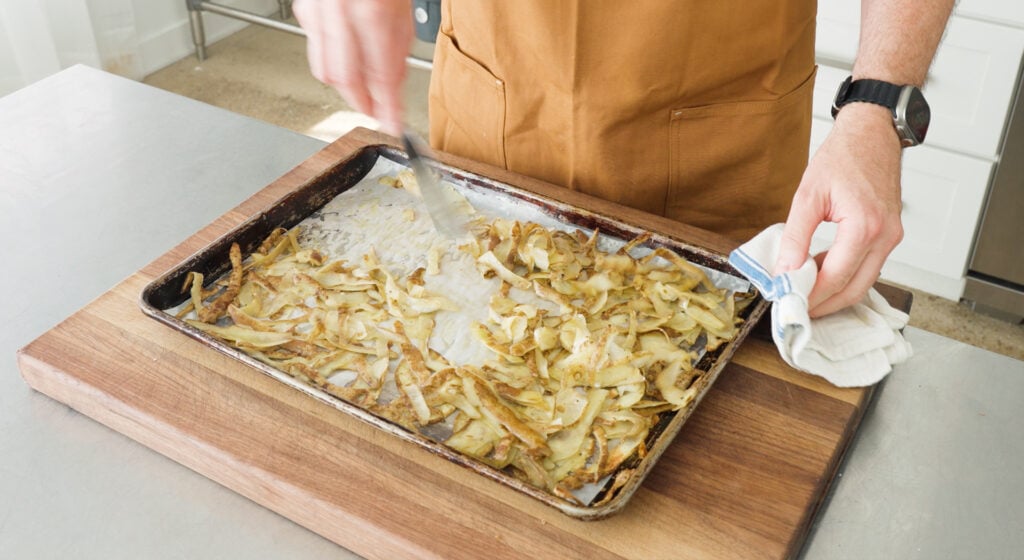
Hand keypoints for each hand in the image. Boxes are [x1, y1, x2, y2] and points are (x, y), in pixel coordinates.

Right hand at [293, 0, 412, 135]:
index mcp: (371, 10)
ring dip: (345, 84)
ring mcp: (316, 7)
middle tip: (378, 112)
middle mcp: (338, 10)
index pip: (379, 76)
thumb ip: (399, 46)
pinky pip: (314, 42)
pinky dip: (331, 56)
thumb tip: (393, 87)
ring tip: (365, 89)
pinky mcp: (305, 5)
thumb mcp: (403, 6)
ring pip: (322, 66)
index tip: (395, 125)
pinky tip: (350, 55)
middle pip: (343, 78)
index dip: (388, 107)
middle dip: (362, 102)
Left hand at [775, 103, 904, 317]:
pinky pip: (869, 267)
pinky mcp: (891, 235)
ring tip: (804, 291)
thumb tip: (785, 270)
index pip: (836, 278)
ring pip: (865, 282)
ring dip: (835, 292)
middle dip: (825, 304)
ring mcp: (892, 237)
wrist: (872, 134)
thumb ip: (795, 237)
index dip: (811, 296)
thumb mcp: (808, 195)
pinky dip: (846, 276)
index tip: (790, 304)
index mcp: (865, 226)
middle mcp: (885, 236)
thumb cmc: (843, 157)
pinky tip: (822, 271)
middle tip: (796, 307)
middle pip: (855, 289)